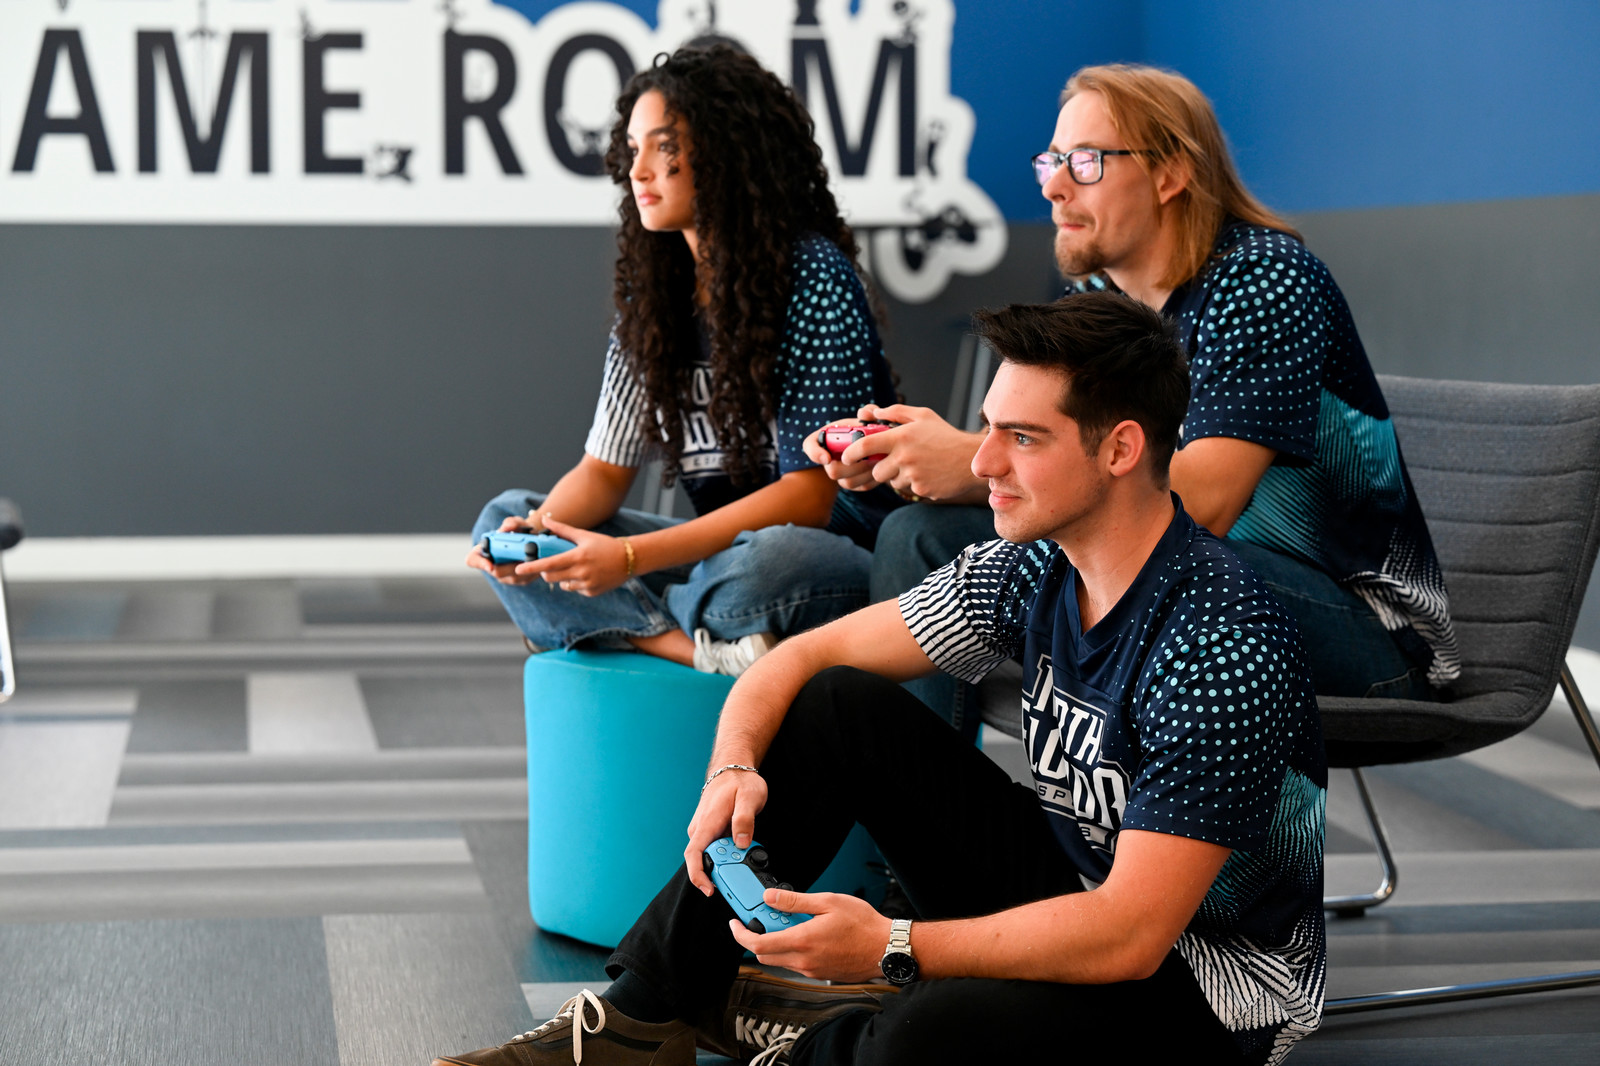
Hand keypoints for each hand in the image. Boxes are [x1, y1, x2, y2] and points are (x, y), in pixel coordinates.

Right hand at [464, 510, 553, 583]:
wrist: (532, 539)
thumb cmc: (518, 530)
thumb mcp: (516, 523)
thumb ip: (511, 522)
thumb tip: (507, 527)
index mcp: (483, 551)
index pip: (472, 560)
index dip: (480, 563)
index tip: (490, 565)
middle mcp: (491, 566)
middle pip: (497, 571)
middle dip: (511, 564)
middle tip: (524, 556)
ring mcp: (505, 576)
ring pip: (514, 576)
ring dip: (525, 567)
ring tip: (535, 556)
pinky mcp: (520, 581)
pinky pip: (526, 579)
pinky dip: (534, 570)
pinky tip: (540, 561)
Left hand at [511, 516, 630, 594]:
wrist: (629, 559)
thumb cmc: (605, 545)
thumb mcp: (584, 535)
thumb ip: (562, 530)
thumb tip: (546, 520)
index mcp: (577, 557)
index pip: (549, 564)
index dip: (532, 567)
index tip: (519, 569)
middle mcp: (581, 572)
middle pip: (551, 577)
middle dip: (546, 572)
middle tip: (550, 565)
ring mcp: (587, 584)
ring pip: (563, 585)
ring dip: (563, 578)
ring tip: (577, 568)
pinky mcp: (592, 592)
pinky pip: (576, 589)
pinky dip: (576, 583)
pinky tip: (588, 574)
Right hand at [684, 767, 767, 894]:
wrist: (733, 770)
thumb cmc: (740, 782)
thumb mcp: (749, 797)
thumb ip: (745, 820)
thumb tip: (741, 842)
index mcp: (707, 822)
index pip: (693, 854)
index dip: (698, 875)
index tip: (708, 889)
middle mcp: (701, 829)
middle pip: (704, 860)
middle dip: (722, 871)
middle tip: (744, 868)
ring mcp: (704, 830)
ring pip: (711, 855)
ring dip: (727, 862)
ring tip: (745, 855)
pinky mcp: (710, 831)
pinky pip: (716, 849)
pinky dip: (728, 854)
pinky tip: (741, 848)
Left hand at [728, 888, 889, 981]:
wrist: (886, 948)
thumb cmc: (863, 925)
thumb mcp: (828, 902)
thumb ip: (795, 901)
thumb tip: (770, 897)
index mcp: (802, 941)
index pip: (758, 943)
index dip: (740, 934)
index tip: (735, 924)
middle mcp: (804, 961)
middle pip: (764, 954)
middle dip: (757, 937)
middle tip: (763, 919)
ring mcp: (811, 970)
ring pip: (780, 960)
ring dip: (776, 943)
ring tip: (790, 923)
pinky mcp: (820, 974)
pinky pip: (795, 964)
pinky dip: (791, 950)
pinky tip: (805, 934)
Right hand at [802, 419, 880, 492]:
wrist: (873, 444)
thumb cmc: (866, 427)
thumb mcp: (867, 417)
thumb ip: (868, 412)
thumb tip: (863, 414)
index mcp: (823, 439)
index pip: (810, 446)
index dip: (816, 453)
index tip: (828, 458)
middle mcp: (826, 458)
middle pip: (833, 471)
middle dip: (853, 464)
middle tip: (869, 456)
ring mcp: (839, 474)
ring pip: (847, 482)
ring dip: (864, 471)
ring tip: (878, 460)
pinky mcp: (852, 484)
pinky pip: (860, 486)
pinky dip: (872, 479)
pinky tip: (880, 468)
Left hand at [847, 404, 986, 502]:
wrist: (971, 459)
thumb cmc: (945, 436)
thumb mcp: (923, 416)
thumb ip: (895, 412)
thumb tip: (872, 412)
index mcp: (901, 437)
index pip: (865, 446)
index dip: (851, 453)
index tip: (846, 456)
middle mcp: (904, 456)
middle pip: (876, 470)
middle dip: (881, 468)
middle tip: (896, 461)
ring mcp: (913, 475)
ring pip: (891, 481)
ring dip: (898, 476)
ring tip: (918, 465)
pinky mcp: (921, 489)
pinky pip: (907, 489)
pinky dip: (914, 483)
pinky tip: (928, 473)